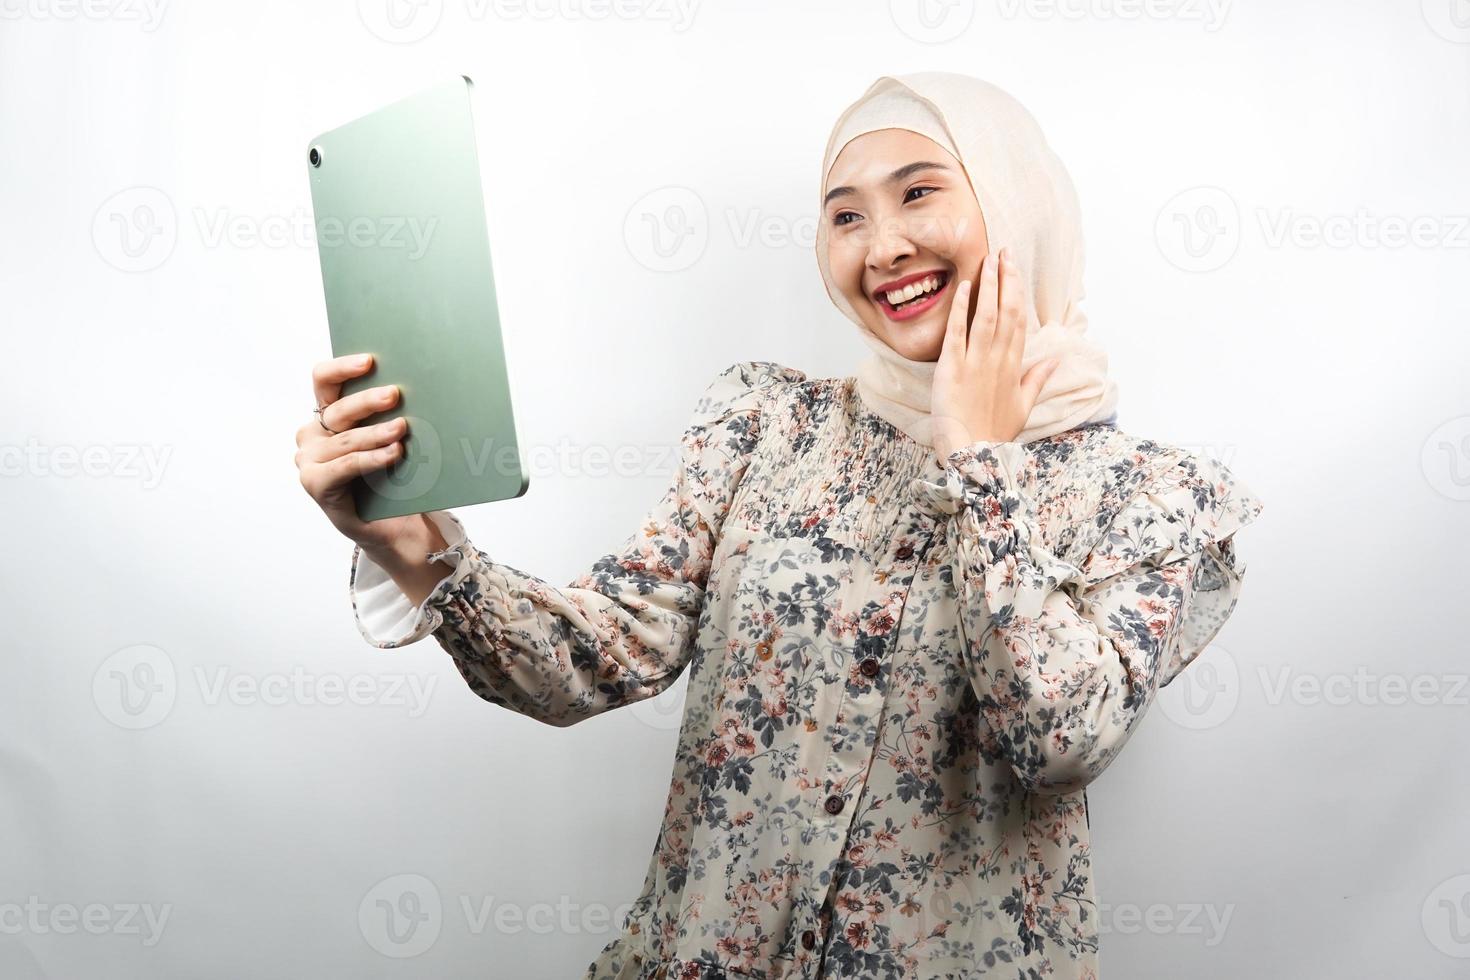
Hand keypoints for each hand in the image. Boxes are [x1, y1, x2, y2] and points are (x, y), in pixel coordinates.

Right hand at [294, 353, 444, 557]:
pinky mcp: (316, 484)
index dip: (342, 367)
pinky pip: (346, 465)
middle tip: (395, 394)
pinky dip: (371, 458)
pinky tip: (394, 453)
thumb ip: (389, 414)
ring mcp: (310, 460)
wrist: (394, 523)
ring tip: (402, 429)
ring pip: (347, 440)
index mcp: (327, 414)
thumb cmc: (393, 475)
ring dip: (376, 433)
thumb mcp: (390, 437)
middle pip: (338, 409)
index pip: (324, 380)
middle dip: (367, 401)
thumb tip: (415, 386)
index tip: (370, 361)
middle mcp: (313, 434)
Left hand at [929, 245, 1059, 457]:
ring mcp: (976, 363)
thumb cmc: (994, 433)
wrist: (972, 454)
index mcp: (1014, 366)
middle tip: (1004, 251)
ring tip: (989, 259)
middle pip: (1006, 311)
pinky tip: (965, 287)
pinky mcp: (952, 369)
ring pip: (986, 316)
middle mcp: (998, 360)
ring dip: (989, 286)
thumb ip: (1038, 379)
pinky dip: (962, 309)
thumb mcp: (1022, 406)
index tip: (1014, 267)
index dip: (1017, 290)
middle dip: (1006, 279)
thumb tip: (1055, 359)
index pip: (1019, 319)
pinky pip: (958, 333)